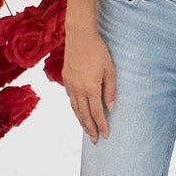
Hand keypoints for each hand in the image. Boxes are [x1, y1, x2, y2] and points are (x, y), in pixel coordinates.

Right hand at [62, 27, 114, 142]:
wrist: (79, 36)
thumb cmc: (98, 51)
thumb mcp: (110, 70)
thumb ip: (110, 90)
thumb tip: (110, 107)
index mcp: (90, 88)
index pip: (96, 113)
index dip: (101, 125)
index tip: (105, 135)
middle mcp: (78, 89)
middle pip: (84, 115)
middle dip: (90, 128)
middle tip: (94, 140)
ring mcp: (70, 84)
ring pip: (74, 108)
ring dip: (80, 120)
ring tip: (86, 129)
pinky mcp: (65, 78)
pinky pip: (70, 97)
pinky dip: (74, 107)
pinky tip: (78, 110)